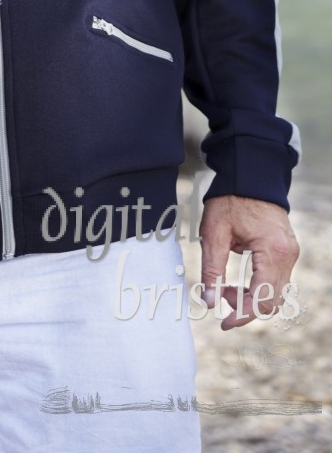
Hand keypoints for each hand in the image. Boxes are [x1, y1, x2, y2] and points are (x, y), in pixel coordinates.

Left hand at [199, 195, 299, 329]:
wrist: (250, 175)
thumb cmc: (231, 200)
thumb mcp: (214, 233)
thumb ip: (212, 269)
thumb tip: (208, 302)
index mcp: (273, 252)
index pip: (263, 297)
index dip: (243, 315)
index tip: (224, 323)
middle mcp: (288, 256)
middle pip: (273, 300)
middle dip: (245, 306)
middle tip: (219, 296)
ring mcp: (290, 254)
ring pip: (276, 293)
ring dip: (251, 298)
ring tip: (225, 287)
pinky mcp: (286, 252)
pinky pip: (276, 281)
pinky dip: (257, 287)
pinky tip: (237, 282)